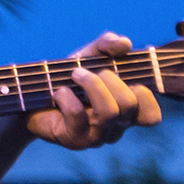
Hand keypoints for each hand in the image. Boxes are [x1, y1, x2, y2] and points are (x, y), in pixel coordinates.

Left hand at [25, 32, 161, 148]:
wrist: (31, 96)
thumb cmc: (67, 78)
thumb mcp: (87, 56)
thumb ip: (107, 45)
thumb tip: (125, 43)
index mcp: (125, 112)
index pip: (152, 116)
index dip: (144, 95)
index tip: (123, 76)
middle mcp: (115, 128)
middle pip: (130, 106)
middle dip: (110, 80)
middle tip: (88, 71)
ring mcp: (96, 136)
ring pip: (109, 113)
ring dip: (91, 85)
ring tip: (75, 73)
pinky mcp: (74, 139)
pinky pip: (79, 117)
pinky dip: (67, 97)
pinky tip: (58, 92)